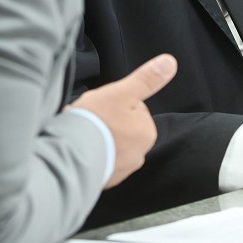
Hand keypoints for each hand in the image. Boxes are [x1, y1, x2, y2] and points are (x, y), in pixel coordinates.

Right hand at [69, 53, 175, 187]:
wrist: (72, 156)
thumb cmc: (98, 122)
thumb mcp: (122, 93)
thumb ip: (146, 79)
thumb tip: (171, 62)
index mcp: (147, 132)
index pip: (133, 109)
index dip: (116, 103)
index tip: (104, 106)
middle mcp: (139, 155)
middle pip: (122, 127)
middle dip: (107, 121)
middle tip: (91, 119)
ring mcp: (121, 171)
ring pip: (109, 144)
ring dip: (97, 138)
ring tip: (82, 133)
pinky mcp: (104, 180)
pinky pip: (99, 160)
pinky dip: (90, 153)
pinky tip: (80, 148)